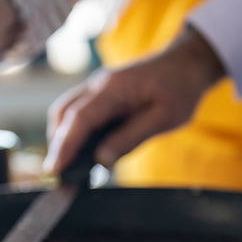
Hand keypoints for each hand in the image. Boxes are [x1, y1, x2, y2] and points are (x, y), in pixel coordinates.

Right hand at [43, 26, 225, 173]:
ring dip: (63, 140)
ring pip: (66, 113)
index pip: (80, 118)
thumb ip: (130, 139)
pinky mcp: (100, 94)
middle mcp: (99, 85)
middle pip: (64, 115)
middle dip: (58, 147)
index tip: (55, 171)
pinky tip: (82, 152)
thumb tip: (100, 160)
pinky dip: (73, 132)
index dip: (65, 146)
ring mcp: (97, 87)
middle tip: (60, 178)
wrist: (187, 63)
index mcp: (114, 89)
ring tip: (69, 169)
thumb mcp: (163, 119)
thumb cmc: (180, 90)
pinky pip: (77, 112)